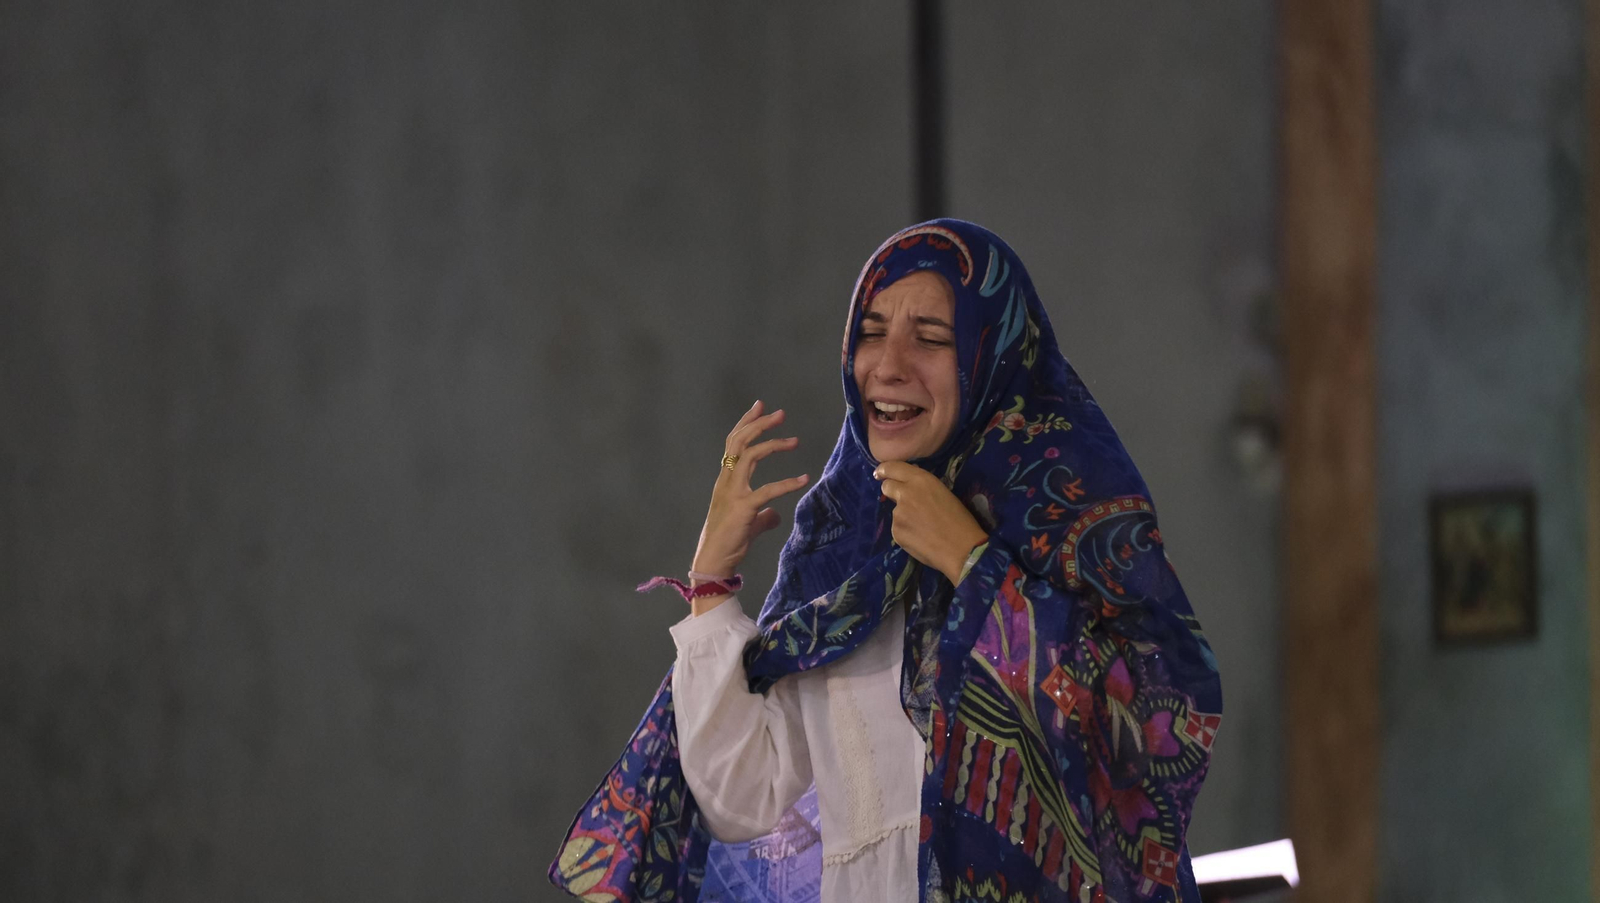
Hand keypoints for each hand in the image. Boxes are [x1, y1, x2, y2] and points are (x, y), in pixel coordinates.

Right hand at [691, 400, 808, 593]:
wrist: (713, 562)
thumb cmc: (728, 543)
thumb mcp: (748, 523)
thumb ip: (763, 515)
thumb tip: (776, 515)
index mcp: (725, 480)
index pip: (733, 443)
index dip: (746, 423)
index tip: (760, 406)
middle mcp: (726, 481)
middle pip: (739, 442)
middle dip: (759, 424)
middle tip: (780, 413)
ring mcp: (732, 493)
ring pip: (749, 456)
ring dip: (773, 445)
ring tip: (794, 440)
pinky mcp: (743, 508)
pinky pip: (767, 490)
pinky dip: (787, 483)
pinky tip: (804, 480)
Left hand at [873, 461, 988, 583]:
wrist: (961, 548)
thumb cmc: (960, 520)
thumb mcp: (943, 493)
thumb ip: (923, 487)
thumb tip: (910, 486)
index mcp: (920, 480)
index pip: (893, 467)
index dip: (884, 470)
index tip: (880, 473)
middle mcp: (905, 493)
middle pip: (887, 486)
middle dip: (890, 490)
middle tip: (900, 498)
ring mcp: (898, 513)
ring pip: (895, 511)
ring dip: (904, 516)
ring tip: (923, 528)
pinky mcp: (895, 532)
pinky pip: (898, 528)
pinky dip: (906, 532)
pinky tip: (921, 539)